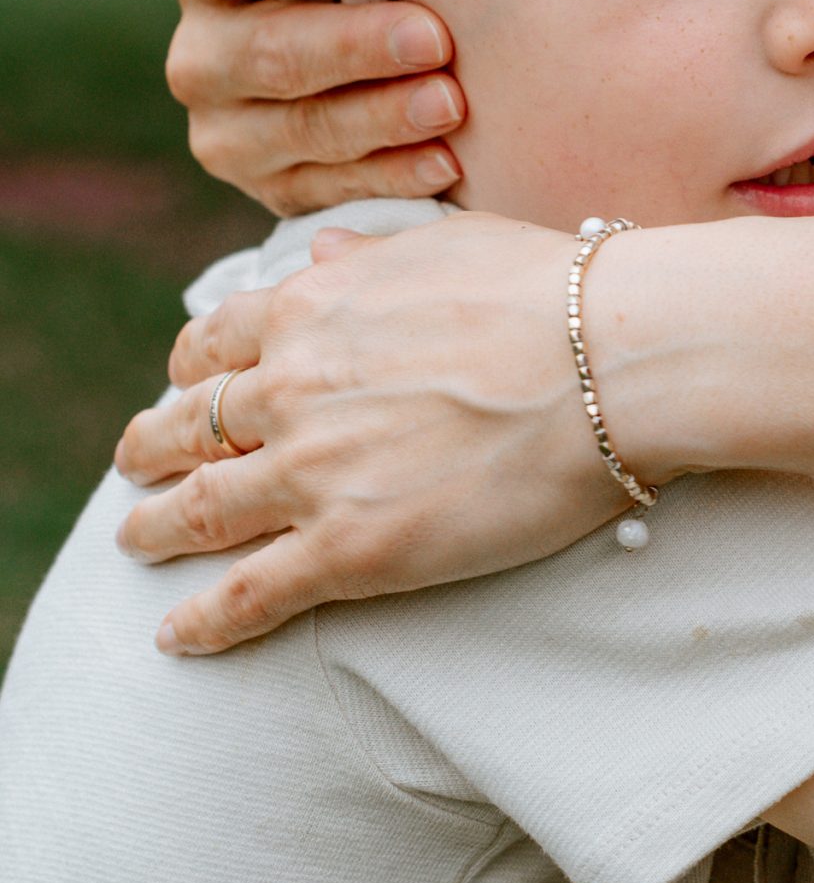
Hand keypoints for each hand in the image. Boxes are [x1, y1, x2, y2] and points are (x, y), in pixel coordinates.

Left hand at [113, 212, 631, 651]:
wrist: (612, 360)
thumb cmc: (554, 293)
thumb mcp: (447, 245)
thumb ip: (369, 258)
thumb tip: (318, 251)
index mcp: (312, 310)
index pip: (214, 344)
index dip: (190, 373)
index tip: (186, 390)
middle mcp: (292, 387)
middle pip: (187, 425)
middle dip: (152, 448)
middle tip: (136, 468)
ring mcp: (313, 472)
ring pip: (198, 509)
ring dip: (153, 530)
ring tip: (133, 544)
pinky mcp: (351, 549)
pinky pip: (251, 592)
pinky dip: (202, 620)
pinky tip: (175, 637)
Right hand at [145, 0, 466, 212]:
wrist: (355, 87)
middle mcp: (206, 57)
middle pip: (268, 54)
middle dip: (351, 43)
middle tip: (430, 33)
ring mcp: (237, 135)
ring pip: (304, 129)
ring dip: (381, 115)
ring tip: (452, 101)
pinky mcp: (278, 194)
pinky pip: (337, 188)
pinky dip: (395, 174)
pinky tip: (447, 161)